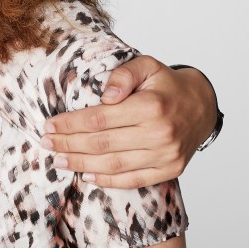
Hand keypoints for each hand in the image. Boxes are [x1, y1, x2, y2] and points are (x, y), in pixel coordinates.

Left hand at [41, 55, 217, 188]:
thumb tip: (105, 96)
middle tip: (46, 143)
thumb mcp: (146, 66)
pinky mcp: (171, 170)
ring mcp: (167, 155)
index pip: (100, 118)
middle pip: (103, 143)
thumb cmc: (166, 84)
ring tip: (59, 160)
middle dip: (69, 144)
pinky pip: (133, 180)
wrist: (202, 105)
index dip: (71, 124)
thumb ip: (122, 75)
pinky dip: (107, 181)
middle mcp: (160, 133)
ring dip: (82, 164)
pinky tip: (87, 176)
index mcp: (151, 106)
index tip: (50, 125)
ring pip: (114, 164)